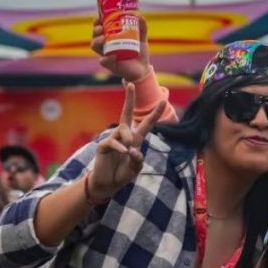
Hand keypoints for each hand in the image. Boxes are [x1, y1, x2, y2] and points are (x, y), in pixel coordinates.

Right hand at [88, 83, 164, 201]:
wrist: (108, 184)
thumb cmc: (123, 174)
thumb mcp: (136, 168)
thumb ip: (138, 159)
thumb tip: (132, 149)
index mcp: (135, 139)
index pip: (146, 123)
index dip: (155, 113)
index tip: (164, 100)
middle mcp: (124, 136)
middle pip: (126, 113)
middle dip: (129, 99)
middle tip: (131, 84)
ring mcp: (113, 139)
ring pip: (122, 129)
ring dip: (128, 138)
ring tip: (128, 150)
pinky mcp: (103, 146)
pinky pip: (113, 142)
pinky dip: (119, 147)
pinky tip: (123, 152)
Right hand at [91, 15, 151, 82]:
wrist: (143, 69)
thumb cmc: (140, 53)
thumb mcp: (141, 39)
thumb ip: (142, 28)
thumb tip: (140, 16)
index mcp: (111, 38)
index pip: (100, 28)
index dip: (97, 23)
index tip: (100, 18)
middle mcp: (107, 46)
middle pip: (95, 36)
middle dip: (95, 31)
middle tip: (101, 28)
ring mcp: (107, 55)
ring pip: (95, 47)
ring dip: (96, 41)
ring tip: (103, 38)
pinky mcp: (111, 65)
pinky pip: (104, 61)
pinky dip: (106, 58)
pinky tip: (113, 56)